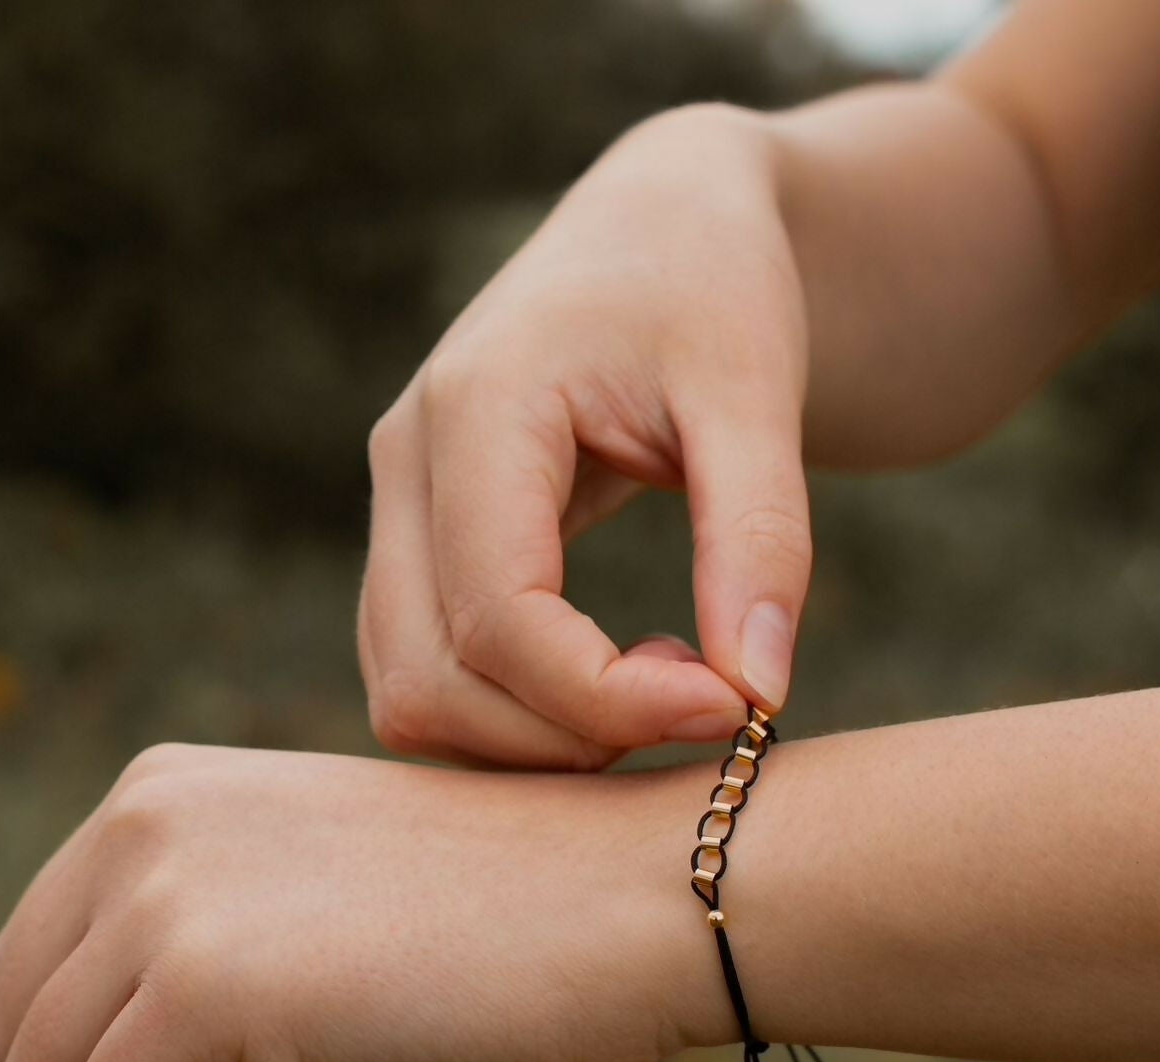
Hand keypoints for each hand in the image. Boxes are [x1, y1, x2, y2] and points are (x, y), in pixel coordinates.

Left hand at [0, 743, 697, 1061]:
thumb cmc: (509, 907)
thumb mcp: (312, 880)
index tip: (271, 1015)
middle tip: (275, 1058)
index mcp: (159, 789)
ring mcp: (162, 898)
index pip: (28, 964)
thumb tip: (66, 1043)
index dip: (131, 1036)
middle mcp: (140, 821)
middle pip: (14, 1031)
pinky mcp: (197, 986)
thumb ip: (192, 919)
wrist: (637, 895)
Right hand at [360, 104, 812, 769]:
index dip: (610, 698)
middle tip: (709, 703)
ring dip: (539, 738)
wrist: (666, 225)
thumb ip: (760, 540)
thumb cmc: (714, 289)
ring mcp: (399, 506)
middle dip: (570, 736)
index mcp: (476, 410)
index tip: (733, 707)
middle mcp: (405, 463)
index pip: (499, 620)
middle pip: (431, 683)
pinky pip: (432, 673)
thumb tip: (758, 695)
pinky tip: (627, 674)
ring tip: (672, 681)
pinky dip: (521, 715)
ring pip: (415, 696)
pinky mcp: (421, 541)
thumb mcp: (757, 396)